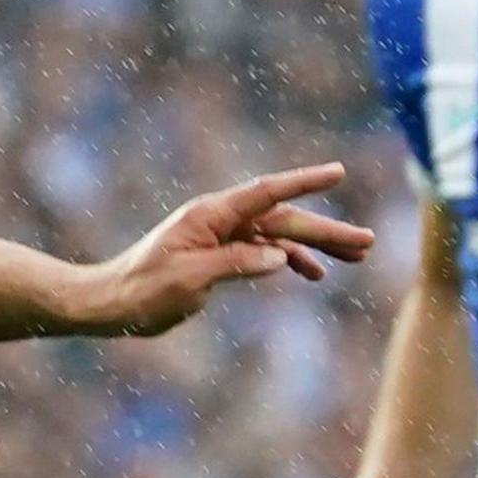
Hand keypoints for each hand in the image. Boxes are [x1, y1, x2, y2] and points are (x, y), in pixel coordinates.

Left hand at [78, 166, 373, 336]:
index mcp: (210, 215)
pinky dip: (288, 260)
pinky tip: (312, 273)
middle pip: (282, 218)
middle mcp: (219, 220)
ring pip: (278, 235)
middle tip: (367, 242)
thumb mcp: (189, 280)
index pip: (267, 192)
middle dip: (326, 230)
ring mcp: (220, 236)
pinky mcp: (219, 255)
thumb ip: (235, 265)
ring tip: (355, 257)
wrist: (110, 304)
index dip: (304, 182)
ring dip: (315, 245)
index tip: (338, 173)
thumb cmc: (142, 291)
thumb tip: (279, 257)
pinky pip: (263, 252)